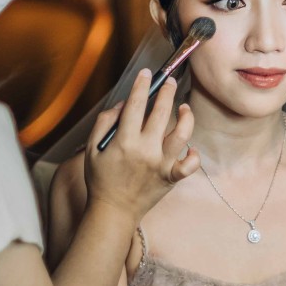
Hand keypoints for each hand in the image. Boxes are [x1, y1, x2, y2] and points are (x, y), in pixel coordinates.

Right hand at [84, 69, 198, 221]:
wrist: (113, 211)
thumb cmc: (100, 180)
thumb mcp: (91, 149)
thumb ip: (104, 123)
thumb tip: (122, 104)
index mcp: (124, 141)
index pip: (136, 104)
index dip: (142, 85)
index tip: (146, 73)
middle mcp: (145, 150)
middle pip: (162, 112)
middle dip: (167, 91)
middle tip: (170, 82)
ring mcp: (161, 164)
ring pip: (182, 133)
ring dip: (186, 116)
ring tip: (184, 107)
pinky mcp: (171, 177)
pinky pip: (190, 164)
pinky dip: (193, 154)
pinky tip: (190, 145)